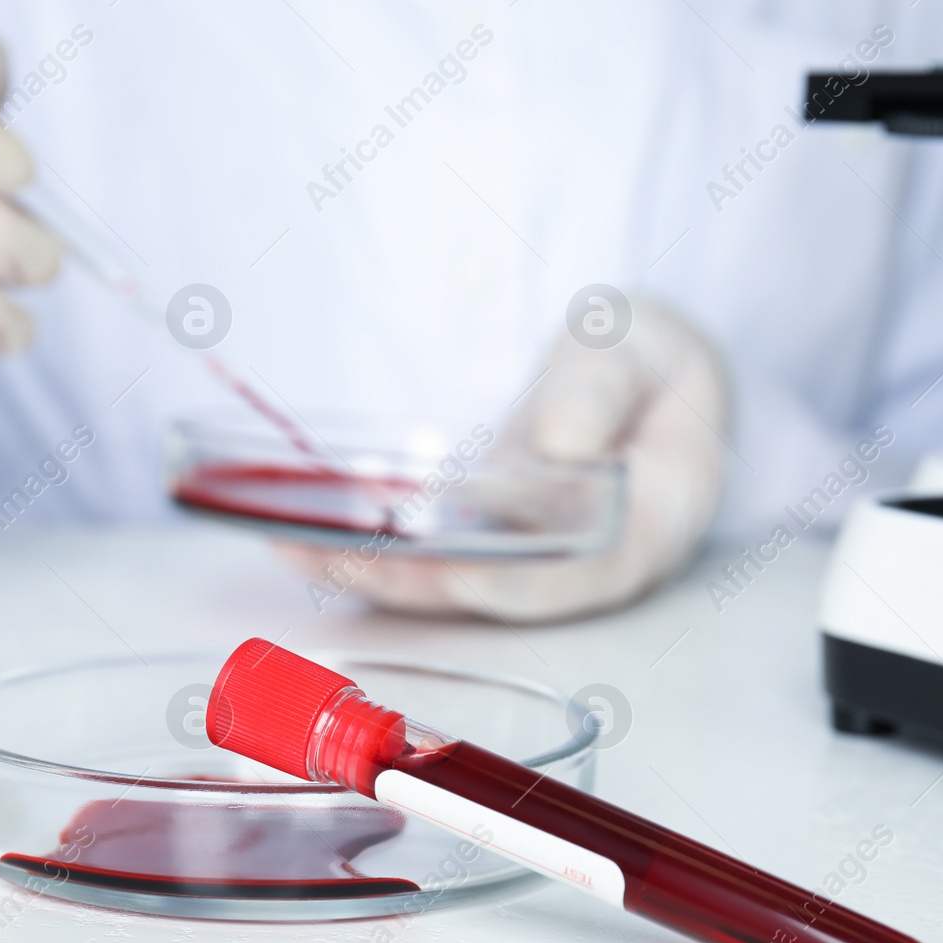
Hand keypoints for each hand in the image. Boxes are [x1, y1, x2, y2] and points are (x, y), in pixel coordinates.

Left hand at [276, 299, 728, 621]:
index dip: (514, 583)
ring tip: (294, 544)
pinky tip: (304, 532)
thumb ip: (601, 392)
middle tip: (331, 555)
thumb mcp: (637, 349)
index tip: (452, 574)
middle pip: (494, 593)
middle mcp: (585, 563)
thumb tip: (562, 445)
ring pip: (449, 588)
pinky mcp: (487, 548)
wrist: (635, 372)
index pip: (582, 575)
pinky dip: (369, 550)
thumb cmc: (645, 358)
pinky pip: (427, 562)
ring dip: (372, 572)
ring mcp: (531, 560)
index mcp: (648, 526)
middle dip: (410, 583)